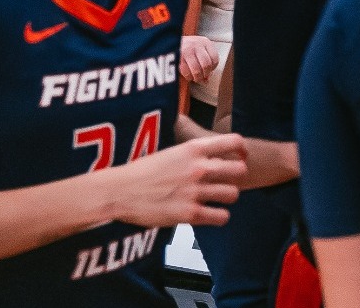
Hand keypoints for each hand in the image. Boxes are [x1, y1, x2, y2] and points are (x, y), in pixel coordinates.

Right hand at [105, 132, 247, 227]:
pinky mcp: (190, 213)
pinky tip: (210, 215)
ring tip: (216, 199)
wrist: (118, 191)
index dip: (241, 150)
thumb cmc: (141, 172)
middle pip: (239, 170)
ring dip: (227, 197)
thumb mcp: (169, 152)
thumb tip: (211, 157)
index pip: (234, 141)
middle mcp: (198, 168)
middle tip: (225, 182)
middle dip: (235, 176)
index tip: (240, 157)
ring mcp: (195, 191)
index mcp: (193, 148)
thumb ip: (192, 154)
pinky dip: (219, 217)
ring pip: (233, 194)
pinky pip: (221, 216)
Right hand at [179, 35, 218, 83]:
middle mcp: (196, 45)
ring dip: (197, 78)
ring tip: (196, 79)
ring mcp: (186, 51)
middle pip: (206, 64)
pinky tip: (189, 76)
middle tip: (203, 78)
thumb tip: (207, 79)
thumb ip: (205, 60)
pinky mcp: (177, 58)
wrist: (171, 41)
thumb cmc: (188, 47)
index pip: (214, 58)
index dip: (213, 68)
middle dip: (205, 74)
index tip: (209, 71)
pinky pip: (186, 72)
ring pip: (196, 70)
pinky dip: (188, 77)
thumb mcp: (200, 48)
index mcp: (205, 42)